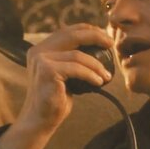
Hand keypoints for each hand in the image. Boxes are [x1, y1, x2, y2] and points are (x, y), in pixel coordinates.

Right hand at [0, 23, 113, 148]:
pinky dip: (91, 75)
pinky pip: (76, 69)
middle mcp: (39, 51)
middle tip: (111, 44)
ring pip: (78, 55)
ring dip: (96, 65)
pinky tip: (99, 82)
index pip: (67, 31)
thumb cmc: (57, 97)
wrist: (42, 118)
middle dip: (95, 37)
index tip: (105, 37)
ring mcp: (41, 60)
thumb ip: (72, 59)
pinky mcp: (47, 71)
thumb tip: (98, 47)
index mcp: (42, 48)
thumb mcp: (66, 74)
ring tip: (106, 76)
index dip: (88, 30)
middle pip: (72, 36)